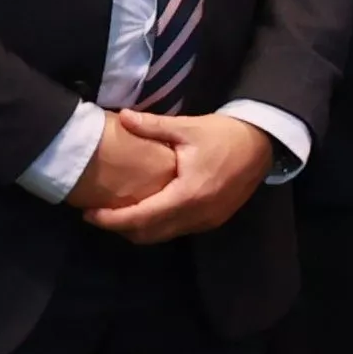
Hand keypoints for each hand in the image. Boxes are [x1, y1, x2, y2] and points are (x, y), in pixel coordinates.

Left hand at [82, 109, 275, 242]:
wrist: (263, 143)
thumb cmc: (225, 135)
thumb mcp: (188, 127)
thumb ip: (152, 126)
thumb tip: (121, 117)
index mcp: (188, 194)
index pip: (141, 217)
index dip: (112, 220)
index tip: (89, 214)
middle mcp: (198, 215)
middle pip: (149, 234)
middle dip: (120, 228)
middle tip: (97, 216)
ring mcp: (207, 220)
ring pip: (164, 235)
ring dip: (139, 229)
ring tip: (118, 214)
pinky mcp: (214, 220)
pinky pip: (178, 230)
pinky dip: (158, 225)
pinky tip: (148, 210)